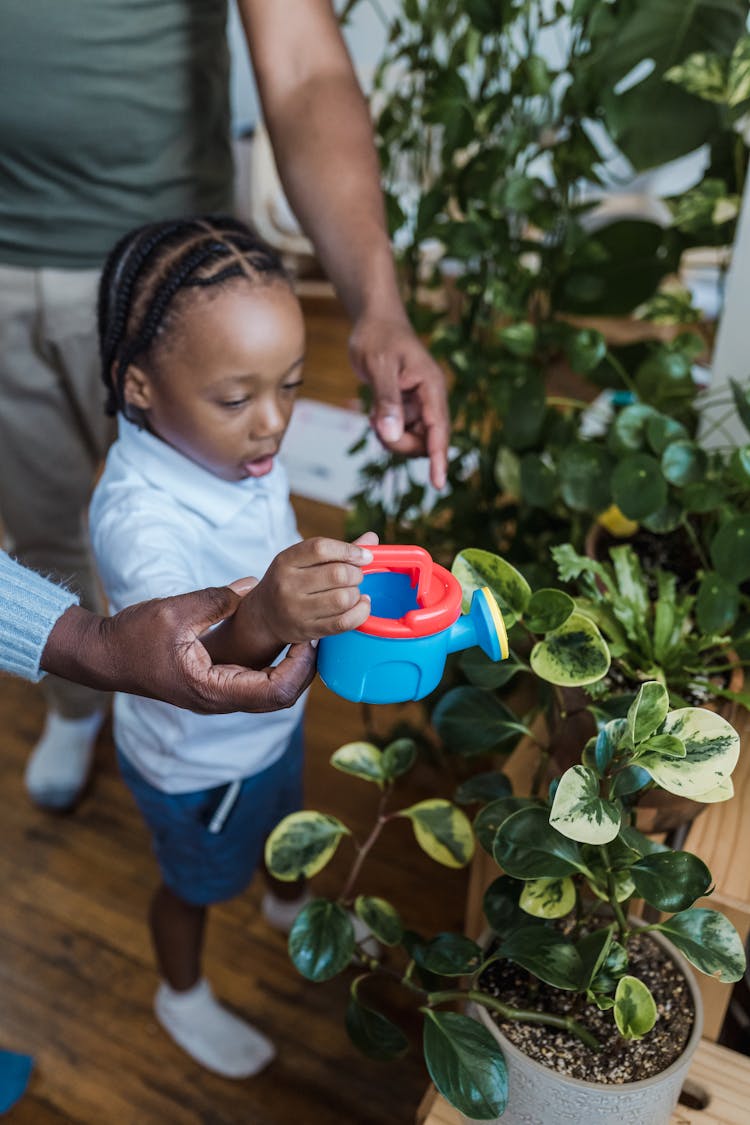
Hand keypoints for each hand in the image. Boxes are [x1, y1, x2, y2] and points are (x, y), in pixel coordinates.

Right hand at [41, 586, 315, 713]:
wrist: (103, 656)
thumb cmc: (132, 636)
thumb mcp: (175, 611)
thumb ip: (216, 599)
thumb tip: (251, 586)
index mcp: (212, 689)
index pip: (274, 692)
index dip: (300, 668)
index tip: (310, 639)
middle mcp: (219, 700)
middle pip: (280, 699)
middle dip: (304, 670)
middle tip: (317, 637)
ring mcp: (217, 696)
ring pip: (270, 694)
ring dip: (293, 671)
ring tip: (306, 638)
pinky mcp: (215, 687)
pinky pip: (256, 685)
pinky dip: (277, 669)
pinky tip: (284, 642)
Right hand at [247, 536, 375, 657]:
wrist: (264, 616)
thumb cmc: (289, 582)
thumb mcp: (302, 561)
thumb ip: (337, 551)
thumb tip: (372, 539)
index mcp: (286, 561)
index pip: (321, 548)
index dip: (349, 550)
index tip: (365, 556)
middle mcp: (287, 585)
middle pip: (337, 574)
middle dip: (356, 574)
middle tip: (355, 576)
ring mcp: (296, 610)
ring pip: (343, 599)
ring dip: (356, 594)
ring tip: (352, 592)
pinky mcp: (308, 630)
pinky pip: (344, 622)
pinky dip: (360, 612)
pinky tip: (360, 605)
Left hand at [349, 313, 448, 489]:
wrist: (374, 320)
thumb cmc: (379, 336)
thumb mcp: (380, 366)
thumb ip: (387, 401)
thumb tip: (390, 434)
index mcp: (432, 387)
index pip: (439, 431)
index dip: (438, 459)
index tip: (437, 484)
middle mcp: (430, 399)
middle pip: (424, 442)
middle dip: (399, 443)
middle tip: (375, 422)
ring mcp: (418, 405)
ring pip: (411, 440)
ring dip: (390, 437)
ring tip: (373, 413)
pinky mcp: (406, 407)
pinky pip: (400, 432)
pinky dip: (385, 430)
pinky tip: (374, 412)